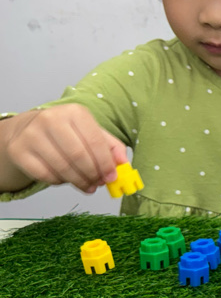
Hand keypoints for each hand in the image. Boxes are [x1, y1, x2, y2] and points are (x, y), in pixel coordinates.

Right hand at [4, 105, 126, 193]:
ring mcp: (32, 134)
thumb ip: (111, 147)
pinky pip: (44, 174)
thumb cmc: (66, 133)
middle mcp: (51, 119)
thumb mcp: (91, 132)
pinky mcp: (18, 150)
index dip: (106, 163)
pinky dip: (59, 181)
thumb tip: (123, 164)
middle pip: (78, 156)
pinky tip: (65, 179)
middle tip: (98, 184)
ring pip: (62, 167)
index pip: (95, 142)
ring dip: (78, 181)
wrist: (27, 130)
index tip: (111, 177)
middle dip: (92, 174)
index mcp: (75, 112)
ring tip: (86, 185)